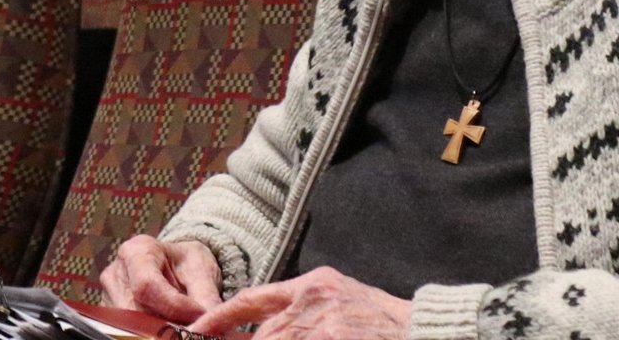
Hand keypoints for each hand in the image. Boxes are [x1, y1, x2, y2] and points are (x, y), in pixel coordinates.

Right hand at [100, 236, 222, 324]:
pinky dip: (153, 335)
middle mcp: (117, 274)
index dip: (174, 306)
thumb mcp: (202, 271)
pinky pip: (131, 333)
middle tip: (194, 328)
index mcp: (137, 251)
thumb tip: (213, 325)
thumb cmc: (187, 265)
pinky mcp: (111, 318)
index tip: (199, 315)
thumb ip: (206, 297)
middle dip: (167, 325)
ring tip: (184, 327)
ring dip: (160, 333)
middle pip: (136, 311)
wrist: (178, 269)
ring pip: (132, 327)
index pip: (147, 285)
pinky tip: (169, 331)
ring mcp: (110, 298)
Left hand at [189, 267, 411, 339]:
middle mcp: (312, 302)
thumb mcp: (340, 298)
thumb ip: (303, 309)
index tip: (195, 331)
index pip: (253, 299)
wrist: (423, 330)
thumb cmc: (383, 321)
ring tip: (307, 337)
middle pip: (262, 337)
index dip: (220, 317)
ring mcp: (321, 328)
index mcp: (311, 285)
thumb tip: (264, 331)